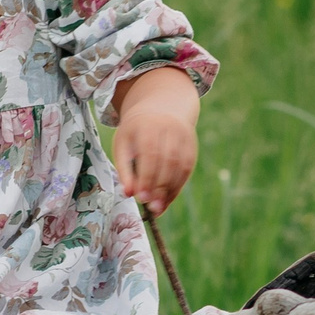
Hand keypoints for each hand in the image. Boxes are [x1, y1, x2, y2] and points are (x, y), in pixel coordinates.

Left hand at [111, 67, 200, 214]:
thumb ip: (124, 168)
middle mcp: (169, 128)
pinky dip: (178, 186)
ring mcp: (184, 136)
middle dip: (159, 186)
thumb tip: (129, 193)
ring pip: (181, 167)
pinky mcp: (191, 145)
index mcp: (148, 125)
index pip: (150, 153)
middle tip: (151, 207)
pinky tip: (167, 199)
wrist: (161, 106)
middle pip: (168, 161)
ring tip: (158, 208)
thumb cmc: (136, 131)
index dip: (146, 177)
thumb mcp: (123, 143)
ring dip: (170, 190)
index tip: (140, 197)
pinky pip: (187, 169)